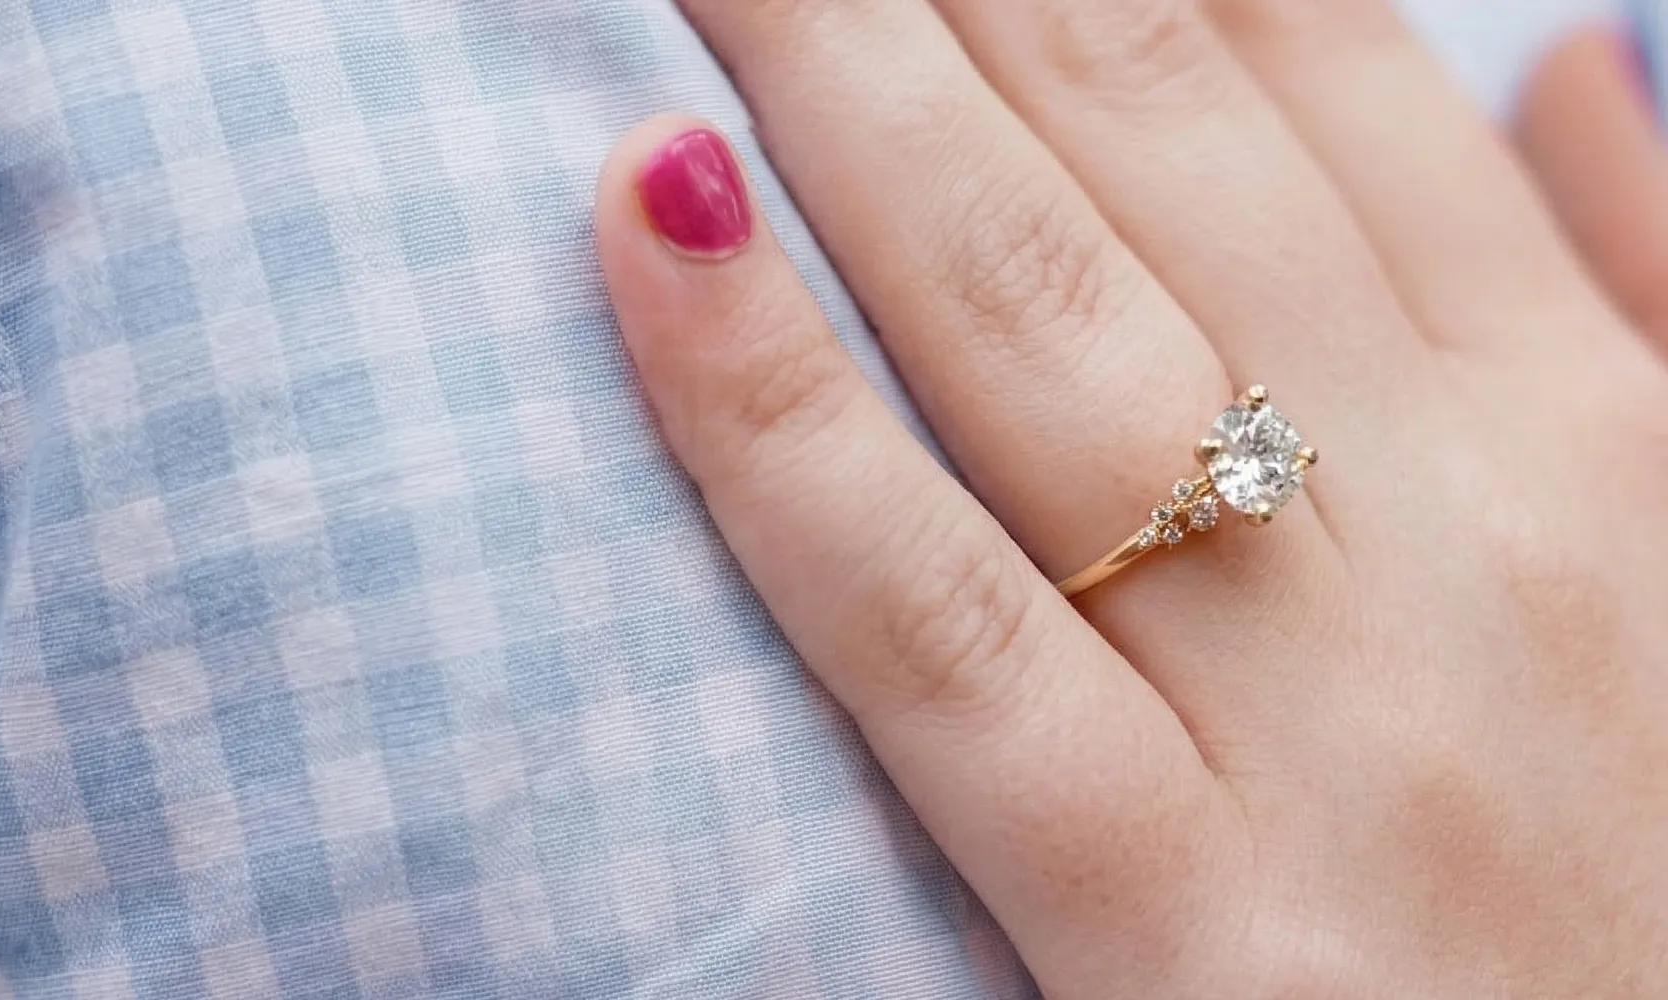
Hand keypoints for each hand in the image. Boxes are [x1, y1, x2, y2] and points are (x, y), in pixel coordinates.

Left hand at [593, 3, 1667, 996]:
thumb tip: (1565, 65)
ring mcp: (1306, 705)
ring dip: (846, 84)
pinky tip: (646, 215)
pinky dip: (770, 411)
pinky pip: (927, 620)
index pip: (1316, 74)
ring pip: (1027, 312)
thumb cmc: (1663, 873)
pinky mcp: (1174, 911)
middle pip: (1145, 137)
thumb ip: (1645, 303)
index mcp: (1570, 419)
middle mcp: (1444, 513)